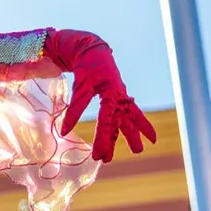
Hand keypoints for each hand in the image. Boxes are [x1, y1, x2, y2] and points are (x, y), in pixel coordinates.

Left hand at [43, 29, 156, 162]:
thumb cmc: (86, 68)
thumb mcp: (80, 86)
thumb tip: (63, 131)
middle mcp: (120, 98)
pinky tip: (146, 135)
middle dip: (113, 141)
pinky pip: (130, 113)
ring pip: (128, 119)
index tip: (95, 155)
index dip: (101, 138)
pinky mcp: (120, 97)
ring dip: (131, 134)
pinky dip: (138, 123)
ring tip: (138, 150)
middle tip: (108, 160)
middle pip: (119, 123)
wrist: (94, 51)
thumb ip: (75, 108)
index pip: (107, 120)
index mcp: (111, 94)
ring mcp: (122, 98)